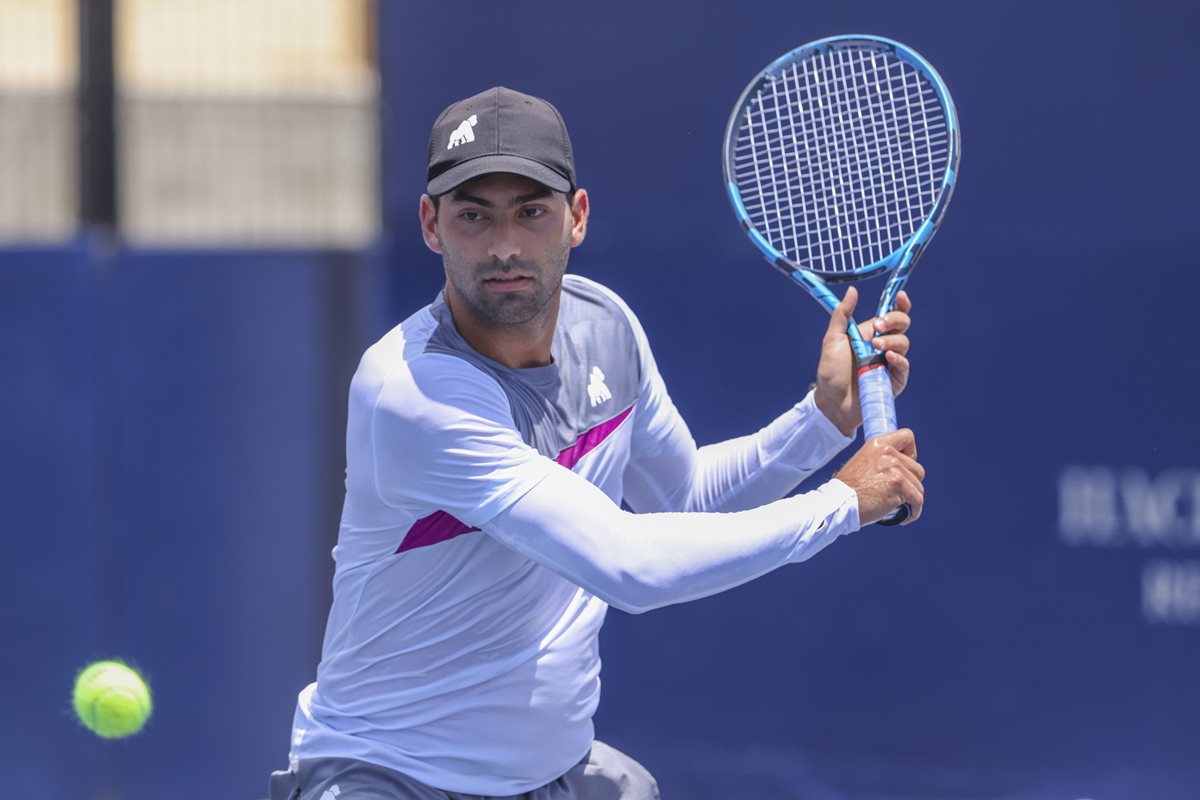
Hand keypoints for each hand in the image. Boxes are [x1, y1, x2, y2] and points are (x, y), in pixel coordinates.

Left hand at [812, 287, 912, 435]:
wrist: (832, 402)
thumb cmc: (831, 371)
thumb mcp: (833, 339)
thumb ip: (842, 315)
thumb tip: (853, 291)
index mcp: (870, 333)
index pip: (890, 314)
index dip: (899, 304)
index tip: (901, 297)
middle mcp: (882, 346)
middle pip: (902, 325)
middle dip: (895, 320)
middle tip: (878, 327)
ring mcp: (890, 362)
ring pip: (904, 344)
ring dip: (892, 341)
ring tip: (876, 346)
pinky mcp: (895, 380)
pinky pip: (904, 366)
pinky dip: (898, 359)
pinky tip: (887, 357)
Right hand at [833, 429, 924, 524]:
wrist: (839, 502)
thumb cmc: (849, 489)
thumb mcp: (862, 462)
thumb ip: (880, 460)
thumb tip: (902, 467)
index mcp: (878, 444)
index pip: (907, 437)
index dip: (912, 454)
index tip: (906, 467)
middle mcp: (887, 452)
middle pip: (917, 468)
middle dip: (911, 483)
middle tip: (898, 494)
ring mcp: (894, 467)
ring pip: (918, 486)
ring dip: (911, 499)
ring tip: (899, 507)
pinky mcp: (898, 484)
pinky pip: (917, 499)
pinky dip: (915, 511)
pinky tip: (906, 517)